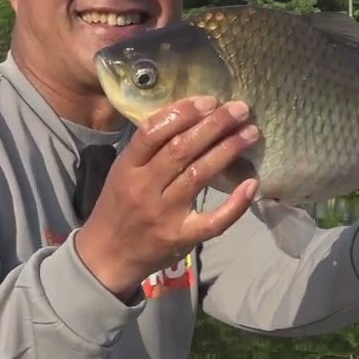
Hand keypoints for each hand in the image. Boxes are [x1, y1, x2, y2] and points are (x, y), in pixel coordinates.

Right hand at [75, 96, 259, 296]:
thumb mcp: (122, 172)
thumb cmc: (118, 208)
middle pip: (181, 149)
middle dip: (214, 125)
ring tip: (250, 133)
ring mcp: (164, 214)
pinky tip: (252, 183)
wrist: (107, 257)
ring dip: (228, 150)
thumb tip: (190, 116)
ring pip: (199, 175)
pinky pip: (214, 220)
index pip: (152, 132)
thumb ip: (149, 149)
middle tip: (240, 109)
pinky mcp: (182, 237)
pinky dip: (235, 203)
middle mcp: (145, 188)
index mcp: (127, 168)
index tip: (208, 100)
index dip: (182, 113)